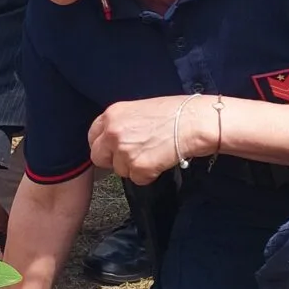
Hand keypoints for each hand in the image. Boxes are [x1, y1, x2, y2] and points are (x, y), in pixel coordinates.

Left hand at [87, 94, 217, 183]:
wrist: (195, 121)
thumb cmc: (176, 112)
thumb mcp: (140, 109)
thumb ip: (122, 123)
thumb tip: (116, 138)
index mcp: (112, 114)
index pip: (93, 136)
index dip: (103, 145)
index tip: (111, 149)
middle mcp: (113, 132)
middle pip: (98, 157)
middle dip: (113, 160)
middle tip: (131, 157)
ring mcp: (124, 151)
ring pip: (120, 170)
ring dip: (134, 168)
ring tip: (153, 154)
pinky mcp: (138, 167)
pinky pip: (137, 179)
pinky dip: (148, 175)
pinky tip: (160, 161)